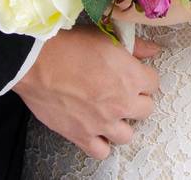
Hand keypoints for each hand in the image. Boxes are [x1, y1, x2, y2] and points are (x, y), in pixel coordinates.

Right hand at [14, 26, 161, 160]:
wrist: (36, 63)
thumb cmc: (70, 46)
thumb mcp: (106, 37)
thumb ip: (135, 46)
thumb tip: (154, 51)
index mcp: (131, 77)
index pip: (154, 83)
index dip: (143, 78)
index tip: (132, 75)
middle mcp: (122, 103)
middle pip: (146, 110)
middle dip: (136, 100)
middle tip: (121, 92)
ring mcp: (103, 123)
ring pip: (127, 135)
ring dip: (121, 124)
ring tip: (108, 113)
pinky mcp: (82, 136)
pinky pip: (101, 151)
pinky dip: (100, 143)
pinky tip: (94, 130)